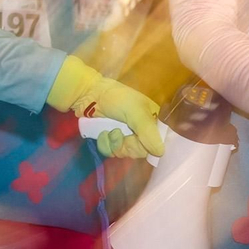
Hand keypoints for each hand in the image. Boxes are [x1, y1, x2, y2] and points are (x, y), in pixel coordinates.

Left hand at [46, 55, 163, 158]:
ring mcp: (128, 136)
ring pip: (126, 153)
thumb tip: (161, 152)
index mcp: (154, 121)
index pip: (158, 143)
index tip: (135, 138)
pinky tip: (101, 134)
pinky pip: (113, 152)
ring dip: (114, 144)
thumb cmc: (115, 98)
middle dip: (126, 144)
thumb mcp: (135, 112)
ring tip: (107, 131)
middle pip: (141, 151)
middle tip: (116, 132)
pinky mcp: (113, 140)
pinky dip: (105, 145)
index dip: (146, 145)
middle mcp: (143, 130)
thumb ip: (148, 131)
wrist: (88, 95)